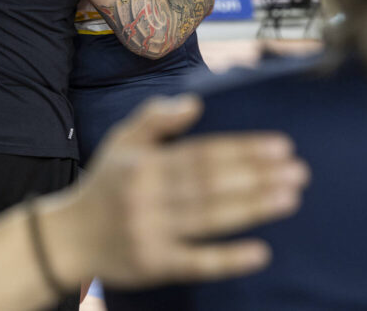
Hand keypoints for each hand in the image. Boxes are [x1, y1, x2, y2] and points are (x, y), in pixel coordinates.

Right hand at [41, 95, 308, 287]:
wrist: (68, 237)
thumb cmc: (104, 185)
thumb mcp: (122, 142)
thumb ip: (155, 118)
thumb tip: (195, 102)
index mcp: (142, 164)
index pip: (201, 154)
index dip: (242, 150)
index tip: (280, 146)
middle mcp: (146, 196)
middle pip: (210, 184)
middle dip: (256, 176)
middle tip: (298, 171)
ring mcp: (149, 232)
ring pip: (208, 218)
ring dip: (252, 208)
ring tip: (290, 198)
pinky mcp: (153, 265)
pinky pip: (195, 262)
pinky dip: (228, 258)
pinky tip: (260, 252)